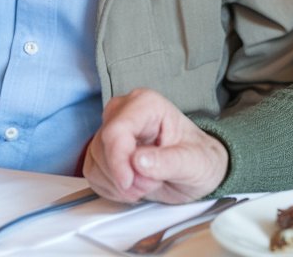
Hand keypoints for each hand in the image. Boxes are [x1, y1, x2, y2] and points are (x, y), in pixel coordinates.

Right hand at [84, 88, 229, 203]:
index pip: (117, 130)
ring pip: (95, 162)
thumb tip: (138, 161)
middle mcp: (125, 112)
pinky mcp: (104, 152)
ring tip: (148, 183)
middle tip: (152, 183)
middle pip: (103, 146)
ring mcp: (112, 131)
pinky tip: (134, 186)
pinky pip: (93, 174)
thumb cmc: (199, 159)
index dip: (118, 160)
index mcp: (147, 104)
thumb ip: (169, 161)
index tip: (129, 182)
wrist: (197, 170)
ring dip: (120, 184)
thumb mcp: (194, 162)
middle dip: (124, 175)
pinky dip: (112, 188)